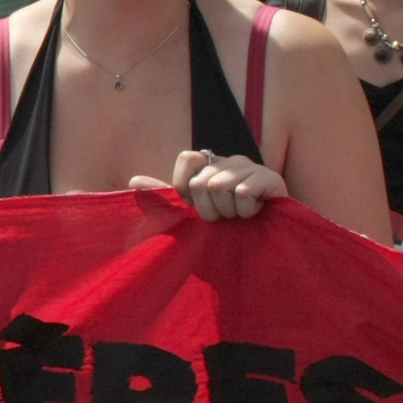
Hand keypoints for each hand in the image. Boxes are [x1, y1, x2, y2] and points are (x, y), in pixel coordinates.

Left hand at [136, 149, 286, 221]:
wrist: (265, 245)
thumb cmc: (225, 230)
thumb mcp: (190, 216)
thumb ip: (164, 199)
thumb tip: (132, 181)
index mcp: (209, 166)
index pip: (187, 158)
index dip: (186, 188)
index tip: (197, 206)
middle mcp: (229, 161)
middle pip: (201, 181)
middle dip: (208, 210)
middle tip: (223, 217)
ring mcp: (250, 167)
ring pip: (220, 187)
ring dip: (228, 212)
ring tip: (239, 216)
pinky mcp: (270, 178)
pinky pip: (243, 193)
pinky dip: (246, 211)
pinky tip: (255, 213)